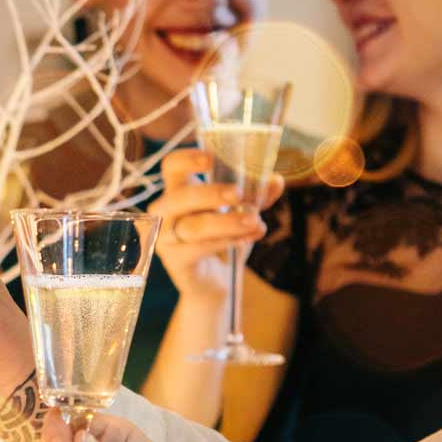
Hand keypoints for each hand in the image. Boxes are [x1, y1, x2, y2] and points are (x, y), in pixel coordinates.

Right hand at [147, 151, 282, 301]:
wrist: (217, 283)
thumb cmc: (224, 241)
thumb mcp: (242, 214)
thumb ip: (256, 197)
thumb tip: (275, 180)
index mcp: (179, 191)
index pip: (172, 166)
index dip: (187, 159)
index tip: (211, 159)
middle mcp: (166, 212)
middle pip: (180, 196)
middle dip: (211, 193)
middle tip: (239, 195)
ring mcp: (166, 238)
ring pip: (194, 226)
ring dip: (227, 222)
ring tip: (256, 223)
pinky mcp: (174, 261)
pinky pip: (197, 248)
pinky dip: (224, 242)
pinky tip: (245, 241)